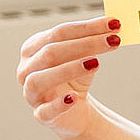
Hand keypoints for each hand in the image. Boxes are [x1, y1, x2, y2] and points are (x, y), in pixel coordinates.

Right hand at [17, 15, 120, 137]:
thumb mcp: (86, 56)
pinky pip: (44, 111)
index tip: (113, 24)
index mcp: (33, 48)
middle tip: (113, 40)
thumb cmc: (78, 77)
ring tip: (96, 63)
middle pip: (51, 52)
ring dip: (68, 69)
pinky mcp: (42, 115)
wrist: (77, 111)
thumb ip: (94, 40)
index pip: (59, 33)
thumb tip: (113, 25)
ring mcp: (31, 93)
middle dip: (84, 44)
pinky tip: (74, 97)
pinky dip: (58, 104)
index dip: (86, 28)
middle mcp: (26, 69)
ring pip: (40, 79)